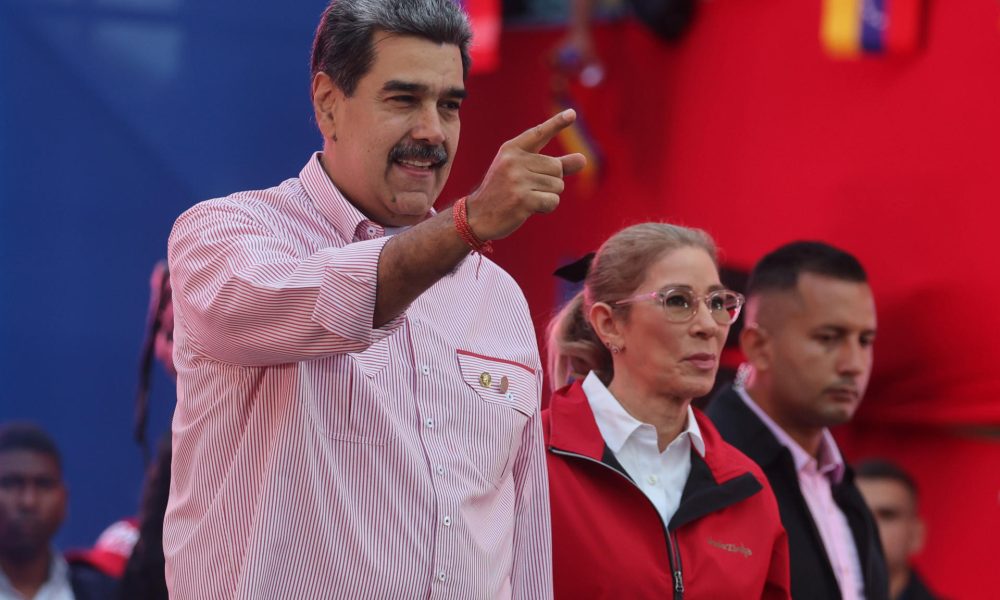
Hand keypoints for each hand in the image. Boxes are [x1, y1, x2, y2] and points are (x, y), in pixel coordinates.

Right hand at [465, 110, 586, 240]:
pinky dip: (547, 207)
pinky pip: (553, 201)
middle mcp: (514, 161)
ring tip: (527, 198)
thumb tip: (583, 159)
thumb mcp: (523, 172)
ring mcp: (517, 180)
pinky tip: (530, 208)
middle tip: (530, 189)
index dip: (557, 123)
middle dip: (552, 181)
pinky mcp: (522, 199)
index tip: (572, 113)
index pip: (538, 133)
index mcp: (511, 150)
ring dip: (548, 196)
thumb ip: (554, 165)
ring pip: (557, 186)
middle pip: (557, 168)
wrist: (477, 215)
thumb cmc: (503, 191)